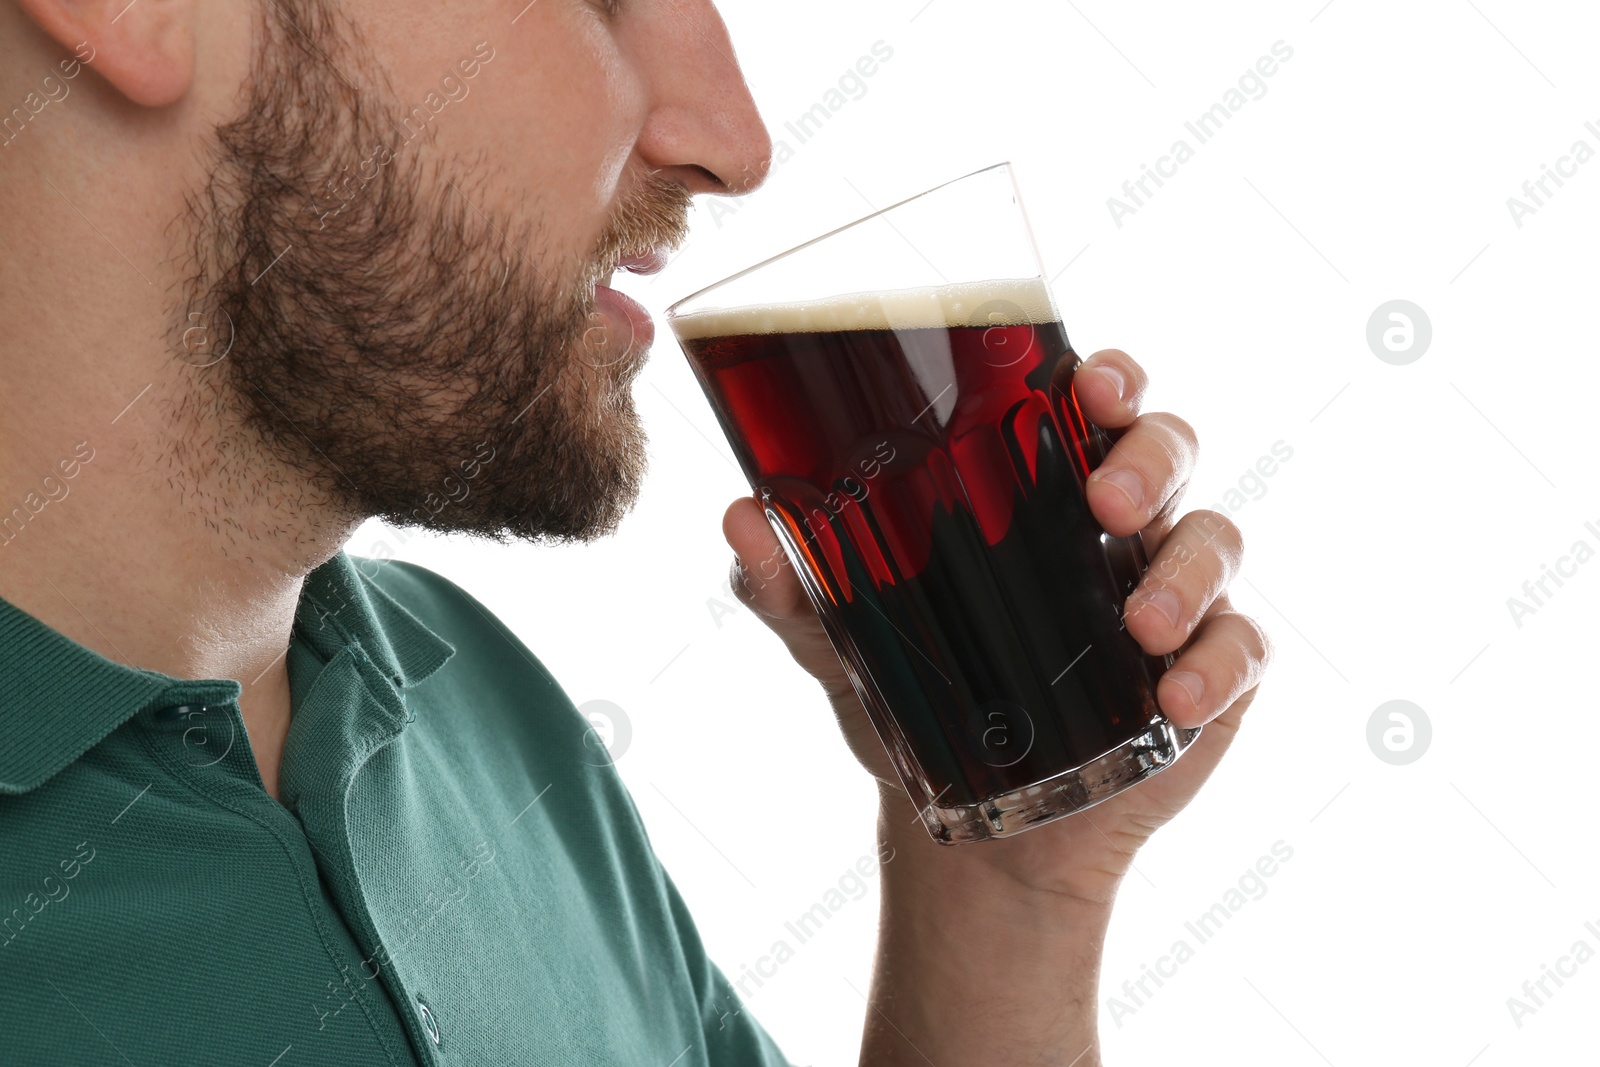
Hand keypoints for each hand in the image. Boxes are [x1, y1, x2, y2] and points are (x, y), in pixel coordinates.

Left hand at [720, 348, 1272, 905]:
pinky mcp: (1211, 671)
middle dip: (1149, 456)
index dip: (1107, 374)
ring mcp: (1172, 594)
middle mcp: (1117, 525)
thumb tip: (739, 517)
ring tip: (1137, 625)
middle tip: (1103, 500)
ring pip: (1216, 537)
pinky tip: (1173, 700)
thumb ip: (788, 584)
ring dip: (1187, 570)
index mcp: (1039, 489)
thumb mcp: (839, 640)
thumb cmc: (913, 697)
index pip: (1090, 399)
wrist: (966, 820)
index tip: (1086, 381)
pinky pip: (1243, 647)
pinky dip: (1220, 664)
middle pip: (1168, 445)